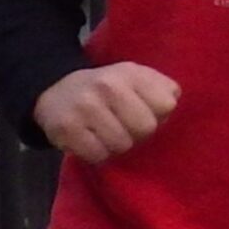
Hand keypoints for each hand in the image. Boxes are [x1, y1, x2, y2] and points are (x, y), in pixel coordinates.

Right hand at [33, 63, 179, 163]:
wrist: (55, 90)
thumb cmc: (107, 89)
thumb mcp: (135, 78)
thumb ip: (162, 88)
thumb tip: (173, 103)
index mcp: (130, 73)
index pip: (166, 104)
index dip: (159, 115)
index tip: (145, 113)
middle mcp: (107, 86)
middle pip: (146, 128)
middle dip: (138, 133)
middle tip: (124, 127)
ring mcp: (85, 107)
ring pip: (122, 145)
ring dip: (117, 146)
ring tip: (107, 134)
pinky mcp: (66, 128)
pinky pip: (97, 155)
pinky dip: (97, 154)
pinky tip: (91, 141)